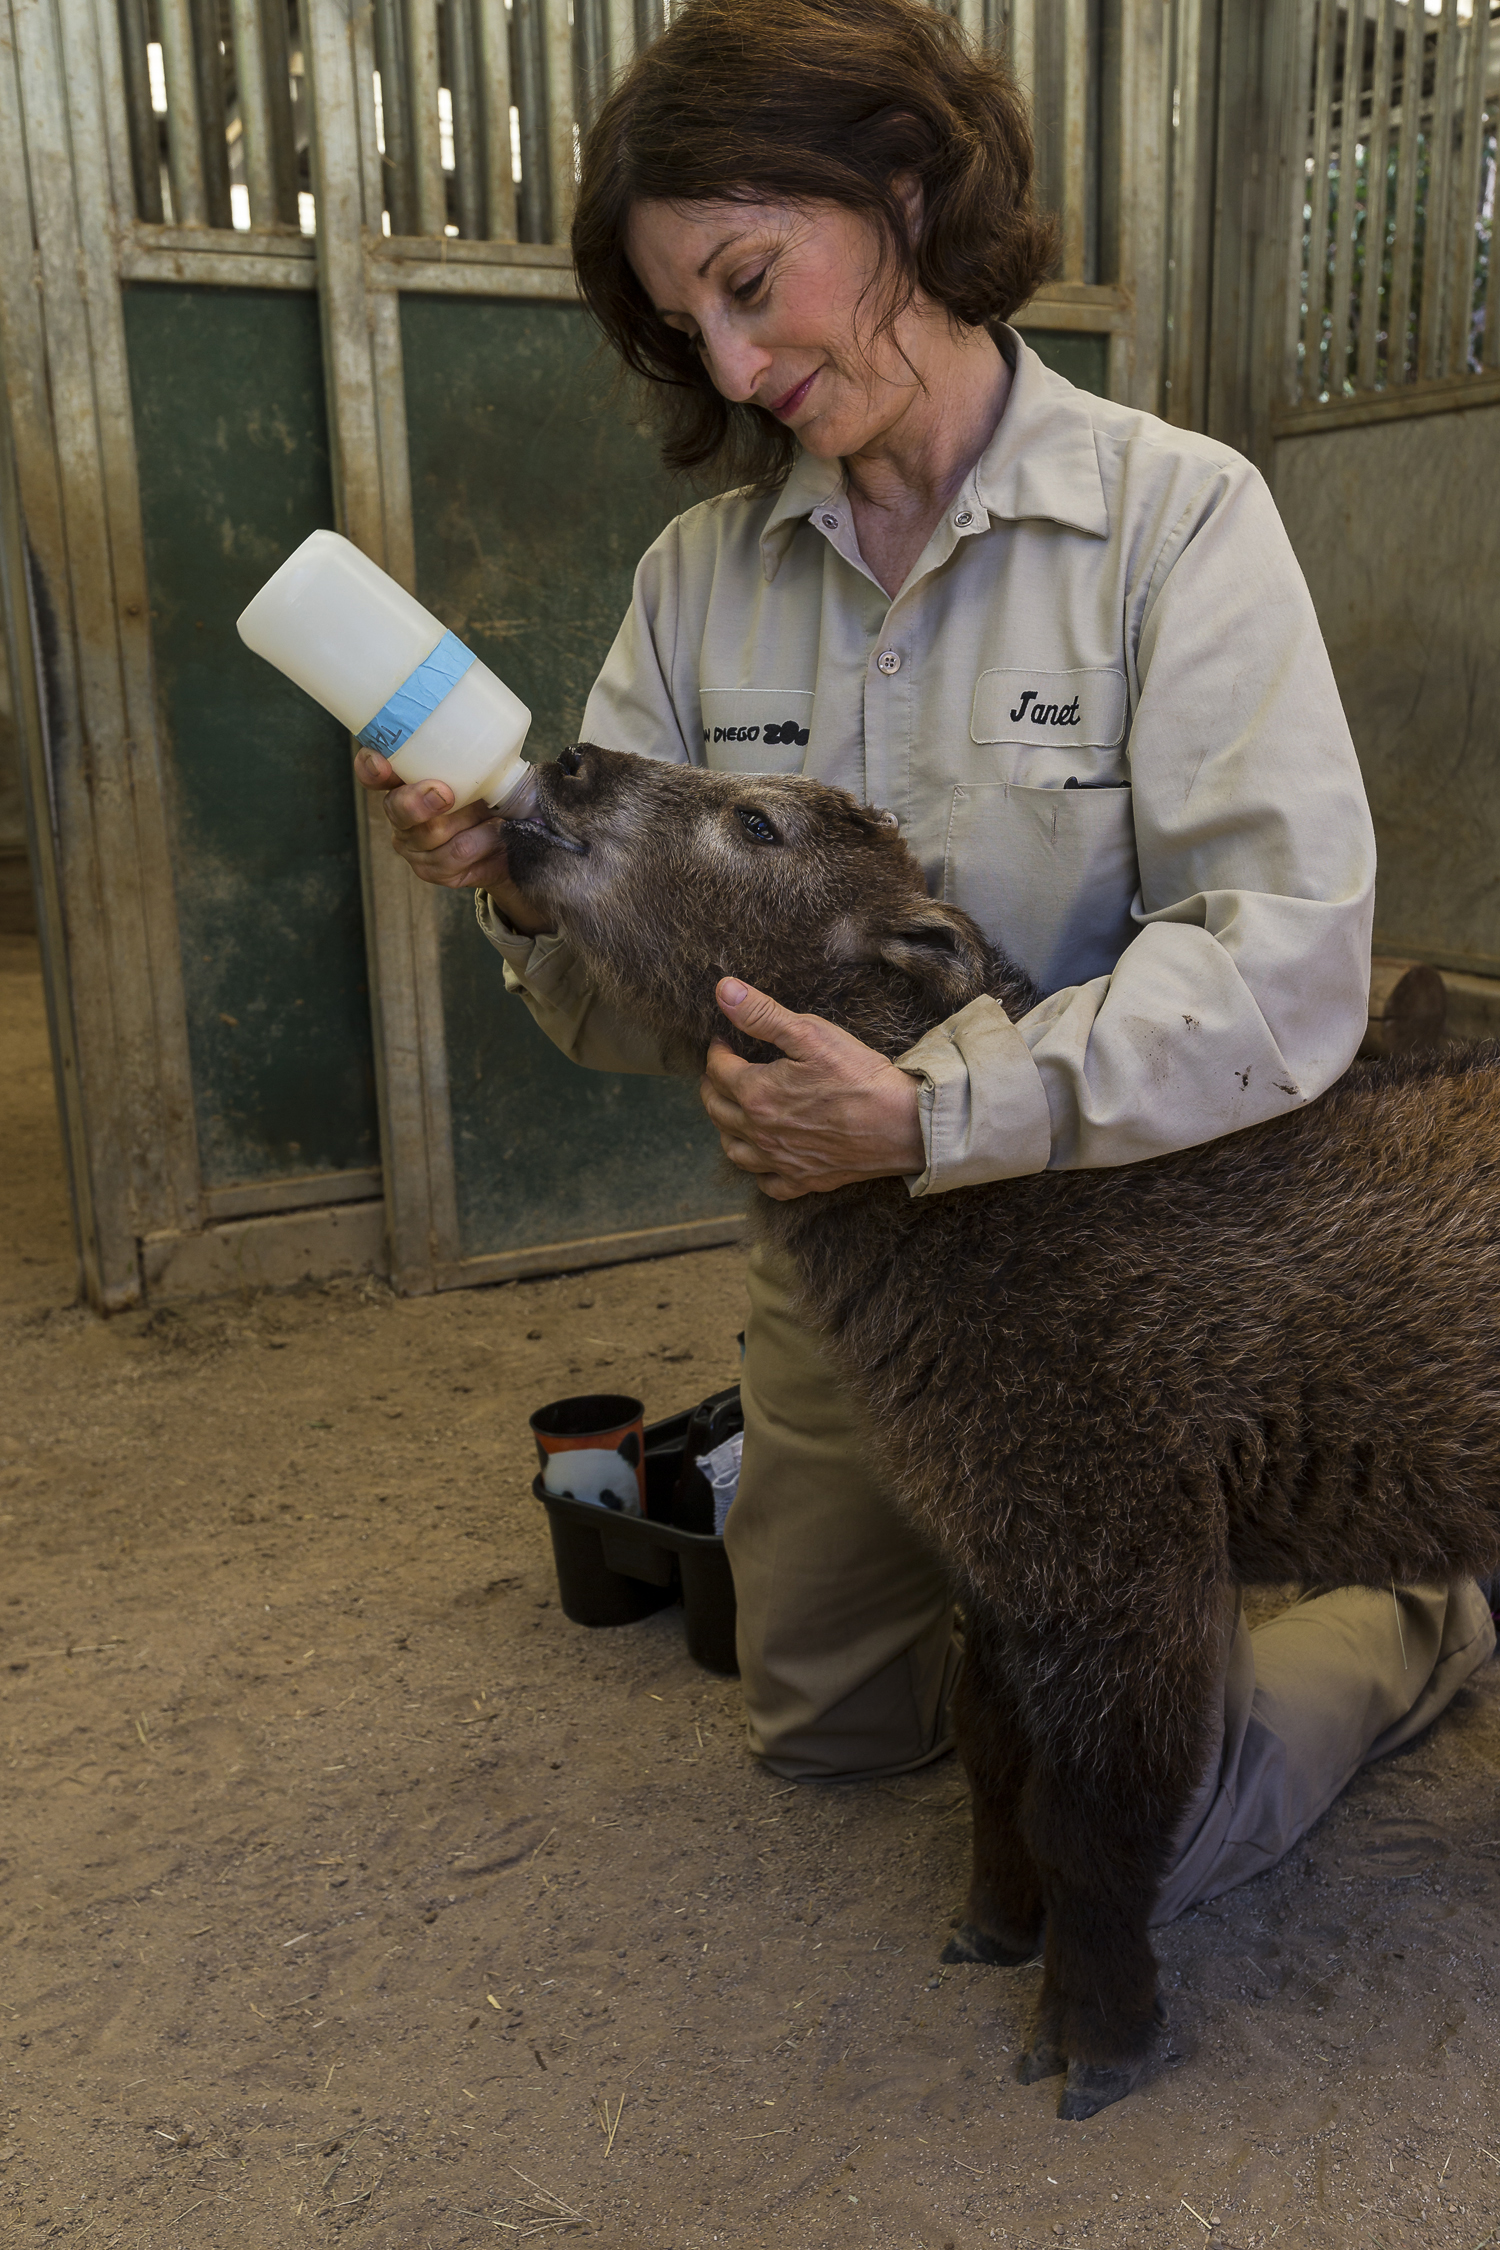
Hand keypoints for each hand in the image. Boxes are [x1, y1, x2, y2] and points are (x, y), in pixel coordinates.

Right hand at [353, 746, 552, 934]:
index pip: (373, 773)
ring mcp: (412, 846)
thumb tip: (481, 749)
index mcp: (403, 783)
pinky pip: (457, 854)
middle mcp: (399, 815)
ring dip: (471, 820)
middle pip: (399, 808)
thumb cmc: (488, 800)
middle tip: (446, 795)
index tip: (382, 765)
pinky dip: (484, 839)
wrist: (508, 843)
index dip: (370, 768)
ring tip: (494, 815)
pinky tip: (496, 834)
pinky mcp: (430, 871)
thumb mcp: (481, 775)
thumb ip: (469, 762)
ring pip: (434, 832)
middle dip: (421, 801)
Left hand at [699, 978, 924, 1199]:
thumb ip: (762, 1014)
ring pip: (733, 1149)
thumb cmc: (858, 1076)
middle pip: (717, 1110)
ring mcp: (781, 1160)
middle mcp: (760, 1133)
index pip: (718, 1071)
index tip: (723, 1041)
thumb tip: (723, 990)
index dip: (717, 1052)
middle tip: (719, 1073)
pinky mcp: (804, 1179)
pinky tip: (764, 1158)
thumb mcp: (810, 1033)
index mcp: (756, 1094)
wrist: (901, 1123)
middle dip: (712, 1087)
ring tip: (731, 1111)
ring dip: (725, 1128)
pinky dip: (759, 1172)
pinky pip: (768, 1184)